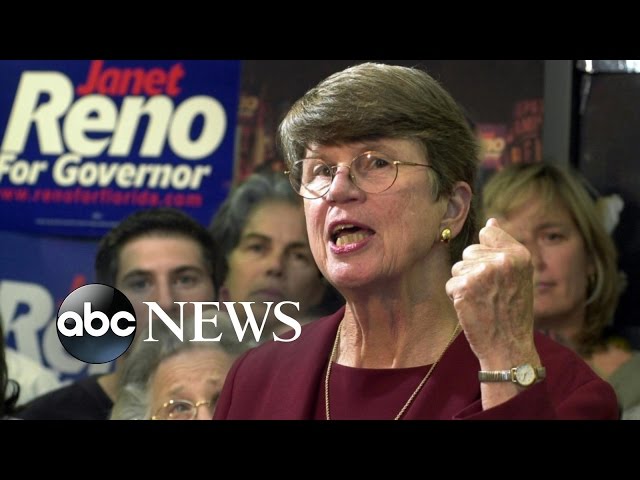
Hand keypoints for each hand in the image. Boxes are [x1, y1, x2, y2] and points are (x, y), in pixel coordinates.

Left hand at [445, 218, 536, 364]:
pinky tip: (473, 308)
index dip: (486, 253)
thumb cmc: (513, 311)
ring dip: (465, 283)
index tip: (496, 274)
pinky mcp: (464, 287)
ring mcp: (482, 273)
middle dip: (474, 270)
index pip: (487, 232)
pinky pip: (450, 283)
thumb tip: (491, 220)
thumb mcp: (519, 276)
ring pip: (458, 267)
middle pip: (470, 250)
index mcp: (519, 255)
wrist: (508, 346)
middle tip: (490, 292)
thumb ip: (504, 248)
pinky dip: (457, 297)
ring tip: (483, 300)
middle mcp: (502, 261)